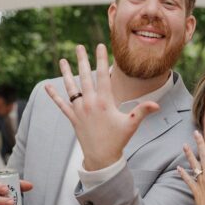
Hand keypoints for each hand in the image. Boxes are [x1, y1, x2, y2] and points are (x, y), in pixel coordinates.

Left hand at [45, 44, 159, 170]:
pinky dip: (54, 96)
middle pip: (85, 77)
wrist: (101, 158)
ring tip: (62, 60)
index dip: (101, 59)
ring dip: (66, 73)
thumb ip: (143, 111)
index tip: (99, 46)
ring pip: (71, 88)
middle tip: (78, 46)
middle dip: (82, 60)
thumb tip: (157, 105)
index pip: (102, 76)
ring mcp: (79, 111)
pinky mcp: (73, 118)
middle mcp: (89, 104)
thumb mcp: (131, 125)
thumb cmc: (118, 140)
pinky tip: (47, 86)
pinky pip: (61, 105)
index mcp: (104, 102)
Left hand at [178, 131, 204, 204]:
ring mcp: (201, 182)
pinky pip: (188, 180)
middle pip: (204, 156)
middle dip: (200, 143)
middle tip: (195, 132)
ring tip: (184, 145)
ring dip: (189, 155)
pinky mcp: (196, 190)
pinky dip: (183, 174)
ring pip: (194, 165)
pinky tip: (178, 168)